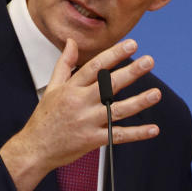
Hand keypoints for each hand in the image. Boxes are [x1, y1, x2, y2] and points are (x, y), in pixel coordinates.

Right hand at [0, 37, 160, 190]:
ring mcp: (87, 122)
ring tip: (156, 94)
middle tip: (149, 61)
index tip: (131, 44)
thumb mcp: (53, 87)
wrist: (36, 148)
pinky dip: (137, 134)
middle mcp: (80, 103)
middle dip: (131, 72)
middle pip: (109, 85)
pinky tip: (153, 129)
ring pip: (117, 110)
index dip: (114, 54)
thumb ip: (65, 64)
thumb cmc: (45, 118)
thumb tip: (71, 42)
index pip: (96, 66)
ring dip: (139, 102)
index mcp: (72, 88)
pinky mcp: (92, 140)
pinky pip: (118, 135)